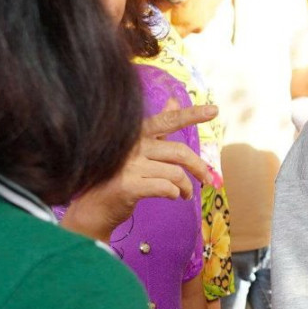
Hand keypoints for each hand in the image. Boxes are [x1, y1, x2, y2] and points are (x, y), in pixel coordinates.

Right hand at [65, 105, 218, 240]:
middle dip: (199, 167)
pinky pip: (166, 187)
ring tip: (185, 194)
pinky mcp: (128, 185)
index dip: (191, 114)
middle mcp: (132, 145)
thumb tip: (174, 101)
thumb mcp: (139, 148)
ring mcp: (129, 165)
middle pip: (180, 152)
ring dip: (186, 187)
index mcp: (136, 133)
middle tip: (207, 179)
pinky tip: (172, 196)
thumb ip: (158, 128)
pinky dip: (174, 193)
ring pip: (176, 173)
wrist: (94, 207)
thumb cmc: (119, 176)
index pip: (167, 120)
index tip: (214, 110)